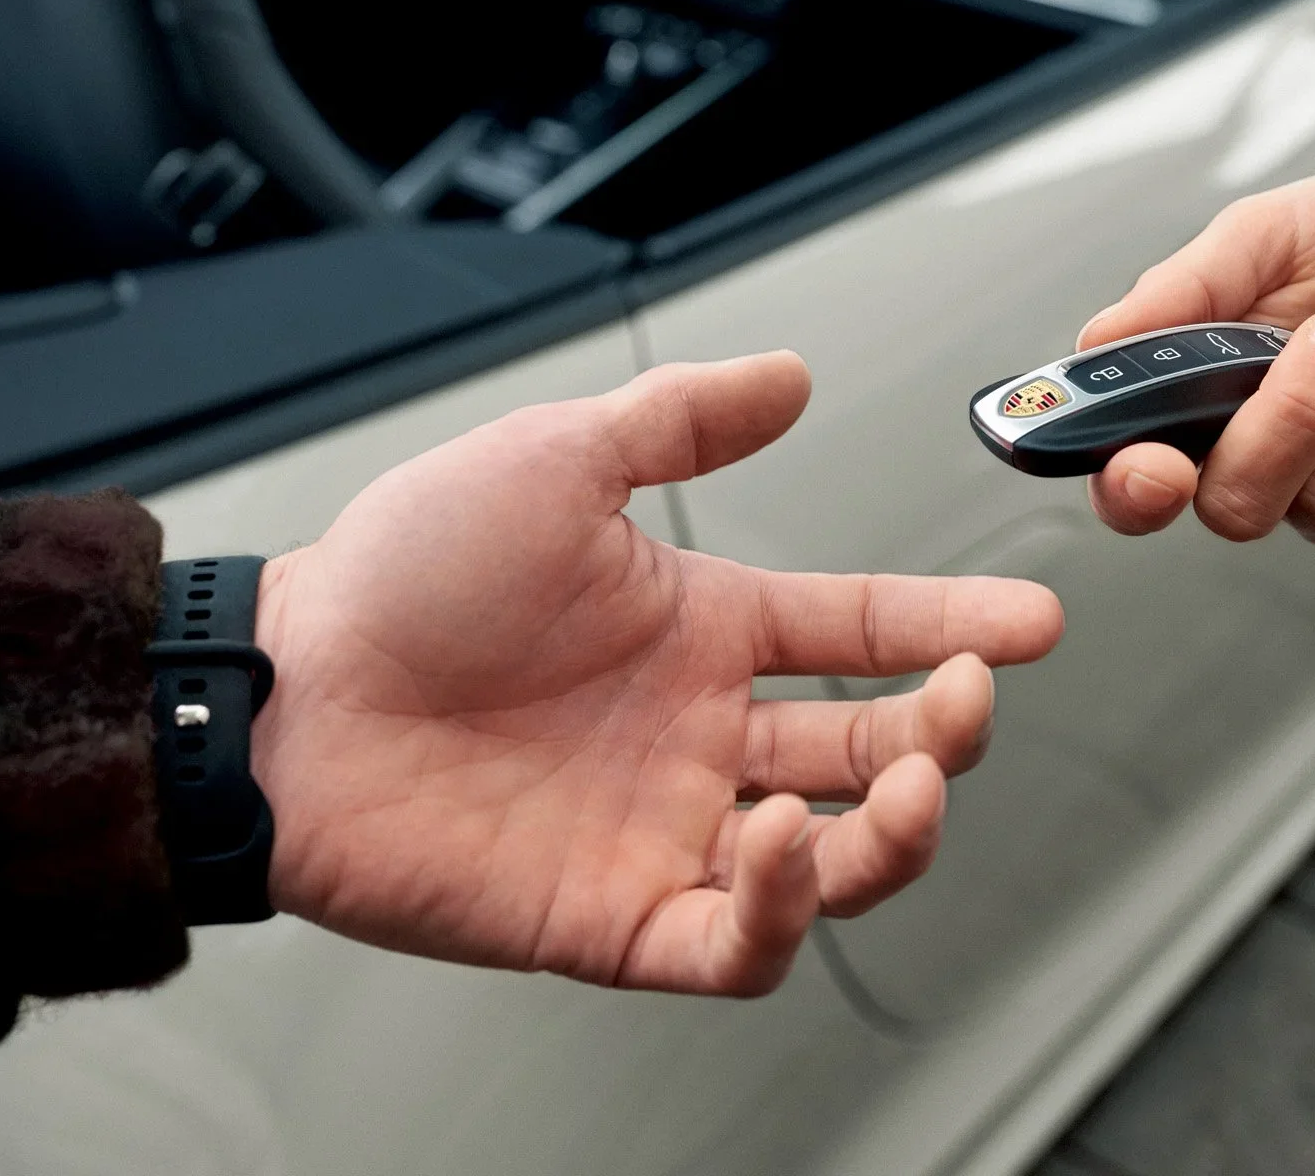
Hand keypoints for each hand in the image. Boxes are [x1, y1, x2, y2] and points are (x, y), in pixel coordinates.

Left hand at [249, 353, 1063, 995]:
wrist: (284, 696)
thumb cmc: (401, 575)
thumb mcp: (555, 461)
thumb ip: (680, 421)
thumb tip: (791, 374)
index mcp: (697, 627)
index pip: (858, 631)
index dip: (950, 624)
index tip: (1031, 618)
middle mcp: (694, 732)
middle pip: (869, 749)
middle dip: (944, 729)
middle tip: (973, 699)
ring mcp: (661, 827)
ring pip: (830, 860)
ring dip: (893, 831)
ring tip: (907, 782)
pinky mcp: (613, 917)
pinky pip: (736, 939)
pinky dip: (782, 908)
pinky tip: (779, 839)